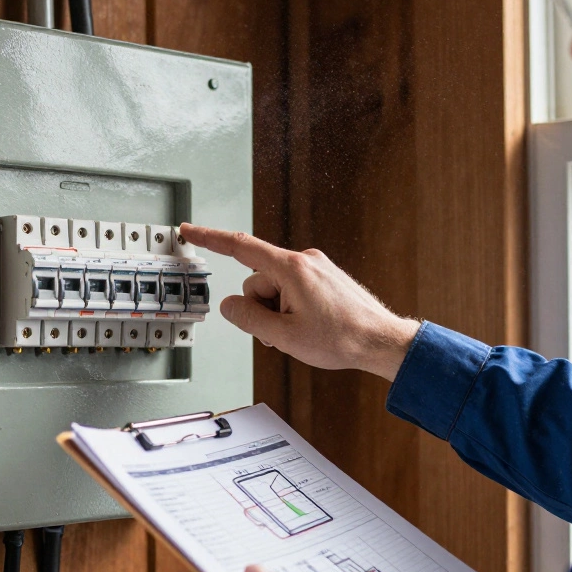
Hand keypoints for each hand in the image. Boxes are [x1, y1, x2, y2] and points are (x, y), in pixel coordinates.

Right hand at [178, 223, 420, 380]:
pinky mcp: (322, 276)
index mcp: (291, 268)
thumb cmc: (342, 338)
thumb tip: (229, 305)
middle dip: (262, 308)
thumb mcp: (284, 336)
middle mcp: (304, 260)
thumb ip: (249, 319)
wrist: (381, 341)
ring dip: (278, 312)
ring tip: (302, 331)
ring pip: (275, 289)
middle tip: (284, 332)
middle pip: (258, 281)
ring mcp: (315, 267)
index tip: (190, 231)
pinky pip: (292, 289)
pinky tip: (310, 325)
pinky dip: (291, 308)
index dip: (210, 238)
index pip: (240, 247)